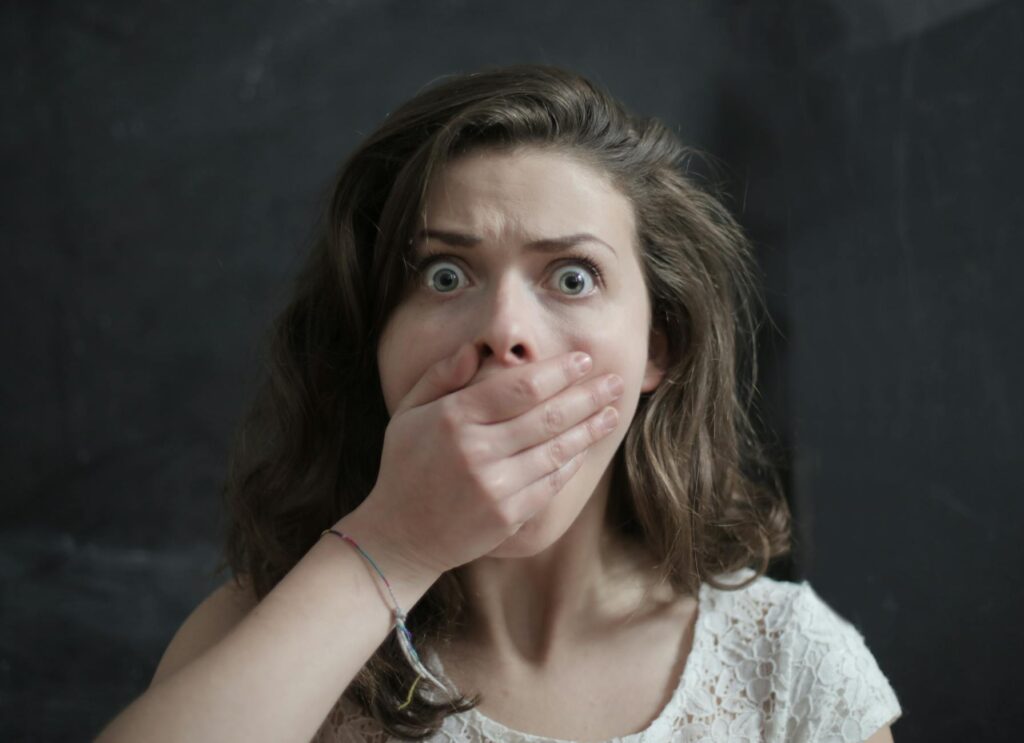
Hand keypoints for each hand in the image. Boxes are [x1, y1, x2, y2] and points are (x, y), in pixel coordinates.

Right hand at [352, 343, 623, 575]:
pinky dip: (571, 462)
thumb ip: (440, 376)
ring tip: (612, 412)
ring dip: (589, 428)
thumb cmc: (406, 465)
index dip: (558, 372)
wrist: (401, 535)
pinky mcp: (507, 515)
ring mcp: (494, 486)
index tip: (583, 360)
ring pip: (556, 449)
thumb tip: (475, 349)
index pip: (519, 387)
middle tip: (616, 381)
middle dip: (587, 396)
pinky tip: (586, 446)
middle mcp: (476, 450)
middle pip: (547, 416)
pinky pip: (551, 482)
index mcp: (453, 418)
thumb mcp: (408, 412)